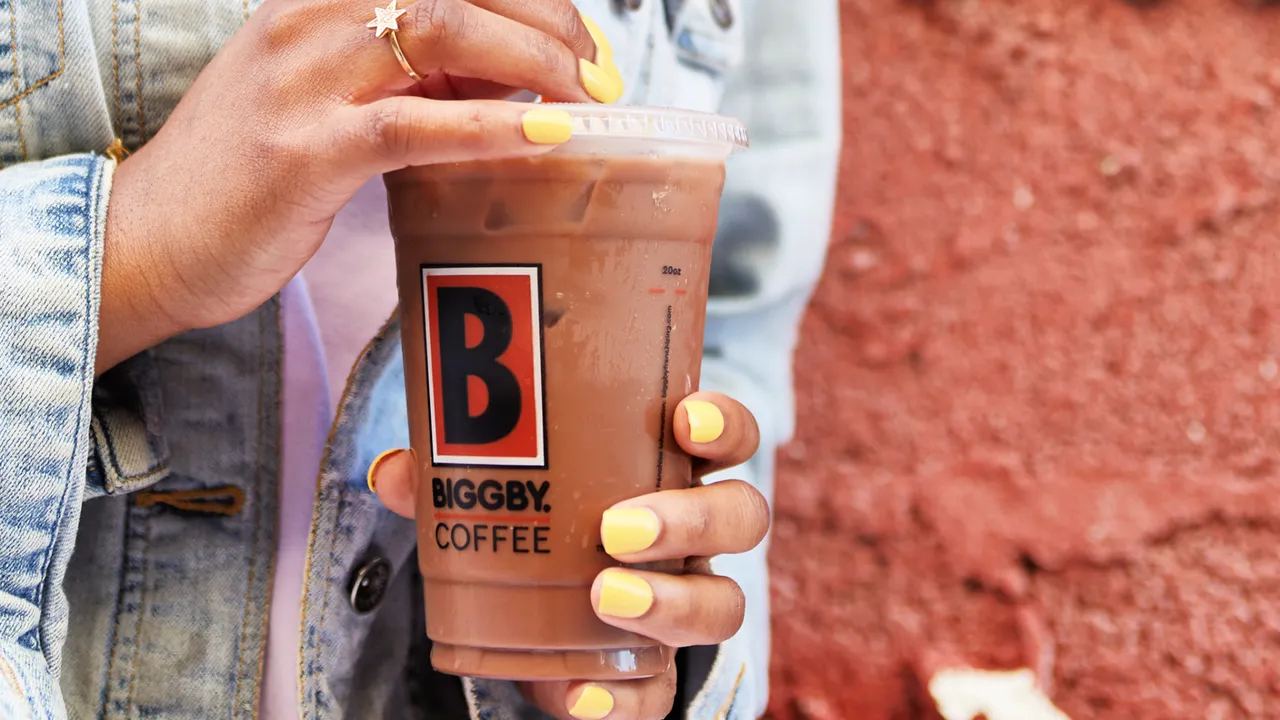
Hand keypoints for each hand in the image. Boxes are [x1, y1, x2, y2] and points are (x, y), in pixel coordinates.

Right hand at [97, 0, 623, 371]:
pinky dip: (493, 126)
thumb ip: (416, 74)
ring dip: (536, 59)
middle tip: (601, 73)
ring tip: (587, 99)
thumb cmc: (252, 171)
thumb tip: (516, 73)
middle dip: (550, 19)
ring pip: (446, 29)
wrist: (153, 236)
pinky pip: (416, 124)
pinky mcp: (306, 152)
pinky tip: (545, 135)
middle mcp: (310, 17)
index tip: (585, 38)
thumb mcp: (334, 95)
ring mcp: (303, 79)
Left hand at [369, 392, 769, 719]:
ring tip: (606, 598)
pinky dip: (626, 698)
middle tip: (618, 528)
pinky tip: (581, 693)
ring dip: (673, 603)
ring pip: (725, 604)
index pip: (727, 438)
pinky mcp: (653, 674)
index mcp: (669, 472)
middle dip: (694, 519)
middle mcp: (694, 537)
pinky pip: (664, 693)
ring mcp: (684, 604)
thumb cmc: (534, 525)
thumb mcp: (492, 489)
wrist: (528, 622)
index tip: (684, 419)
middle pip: (742, 517)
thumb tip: (394, 473)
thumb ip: (449, 477)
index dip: (723, 426)